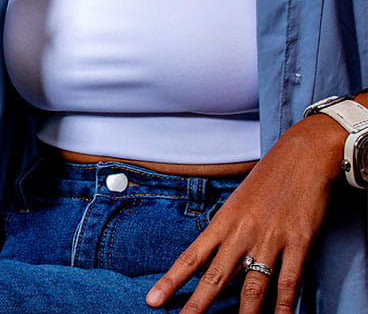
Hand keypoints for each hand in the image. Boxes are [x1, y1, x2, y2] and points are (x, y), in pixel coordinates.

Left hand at [145, 115, 344, 312]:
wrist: (301, 156)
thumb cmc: (267, 179)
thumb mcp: (237, 202)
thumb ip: (226, 230)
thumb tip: (213, 254)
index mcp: (223, 221)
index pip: (191, 257)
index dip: (170, 281)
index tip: (153, 299)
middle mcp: (242, 233)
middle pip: (217, 277)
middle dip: (198, 305)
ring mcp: (271, 239)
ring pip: (253, 285)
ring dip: (245, 313)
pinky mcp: (299, 242)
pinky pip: (289, 280)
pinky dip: (285, 305)